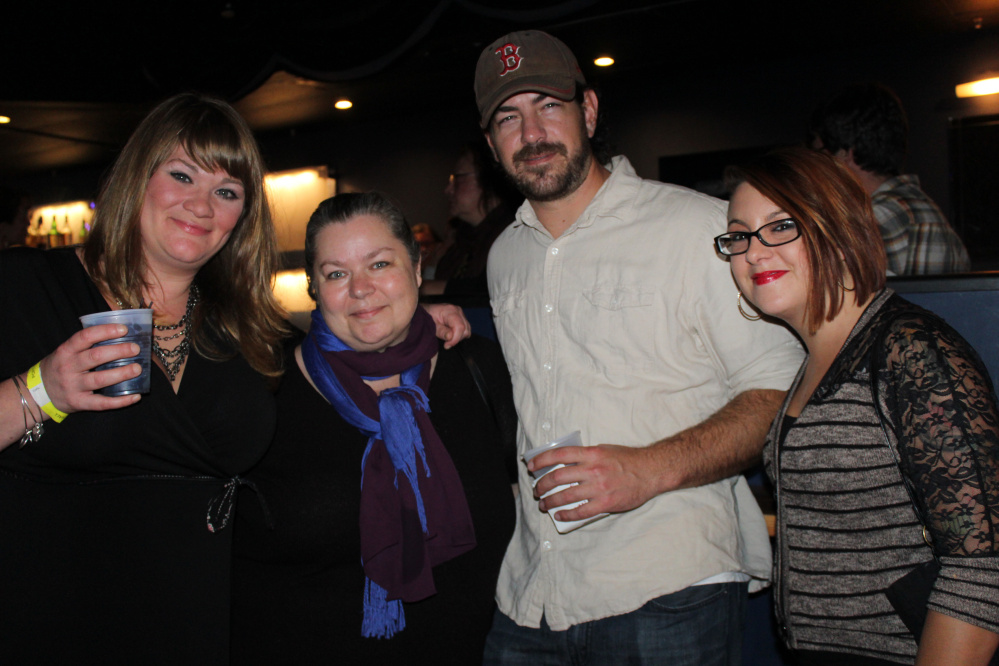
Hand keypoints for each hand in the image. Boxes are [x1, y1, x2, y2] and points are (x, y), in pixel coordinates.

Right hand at [36, 323, 143, 415]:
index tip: (124, 329)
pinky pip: (102, 403)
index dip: (105, 331)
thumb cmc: (60, 367)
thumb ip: (87, 345)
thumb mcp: (66, 352)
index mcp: (65, 351)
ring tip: (137, 369)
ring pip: (100, 379)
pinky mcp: (79, 403)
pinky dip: (121, 401)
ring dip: (121, 374)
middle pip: (95, 357)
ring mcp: (73, 386)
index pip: (85, 337)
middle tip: (135, 348)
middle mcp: (68, 368)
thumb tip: (121, 334)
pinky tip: (135, 396)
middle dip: (118, 351)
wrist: (39, 392)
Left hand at [424, 303, 470, 348]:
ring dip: (458, 337)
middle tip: (445, 342)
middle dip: (456, 339)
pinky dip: (459, 335)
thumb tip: (450, 337)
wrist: (425, 311)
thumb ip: (441, 331)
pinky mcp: (461, 318)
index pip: (460, 327)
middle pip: (465, 330)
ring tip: (447, 338)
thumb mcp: (431, 325)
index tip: (447, 345)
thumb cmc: (427, 316)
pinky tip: (451, 335)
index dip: (455, 339)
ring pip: (466, 331)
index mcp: (451, 310)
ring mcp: (460, 314)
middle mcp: (458, 311)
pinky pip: (465, 329)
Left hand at [528, 444, 664, 520]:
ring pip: (566, 496)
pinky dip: (567, 514)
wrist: (651, 471)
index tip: (531, 467)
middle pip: (558, 477)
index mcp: (591, 453)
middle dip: (542, 485)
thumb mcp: (604, 449)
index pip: (559, 455)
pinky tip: (559, 514)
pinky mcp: (606, 503)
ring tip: (543, 505)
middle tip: (536, 490)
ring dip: (550, 502)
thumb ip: (586, 456)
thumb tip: (565, 462)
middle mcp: (593, 469)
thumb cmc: (628, 460)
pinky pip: (581, 511)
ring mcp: (599, 487)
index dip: (541, 460)